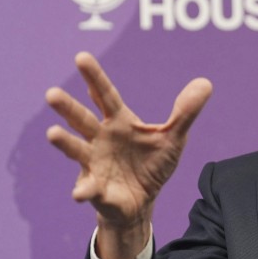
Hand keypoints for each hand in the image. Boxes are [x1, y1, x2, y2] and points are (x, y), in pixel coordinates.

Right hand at [46, 52, 211, 258]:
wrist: (142, 201)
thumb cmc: (151, 164)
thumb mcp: (173, 138)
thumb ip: (185, 112)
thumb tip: (205, 83)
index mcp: (118, 121)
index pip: (104, 95)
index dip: (94, 77)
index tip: (81, 57)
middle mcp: (100, 138)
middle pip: (82, 118)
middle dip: (67, 107)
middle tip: (52, 94)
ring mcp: (94, 163)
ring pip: (76, 149)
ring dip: (64, 142)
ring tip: (52, 134)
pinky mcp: (96, 188)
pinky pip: (88, 188)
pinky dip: (84, 190)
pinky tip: (80, 193)